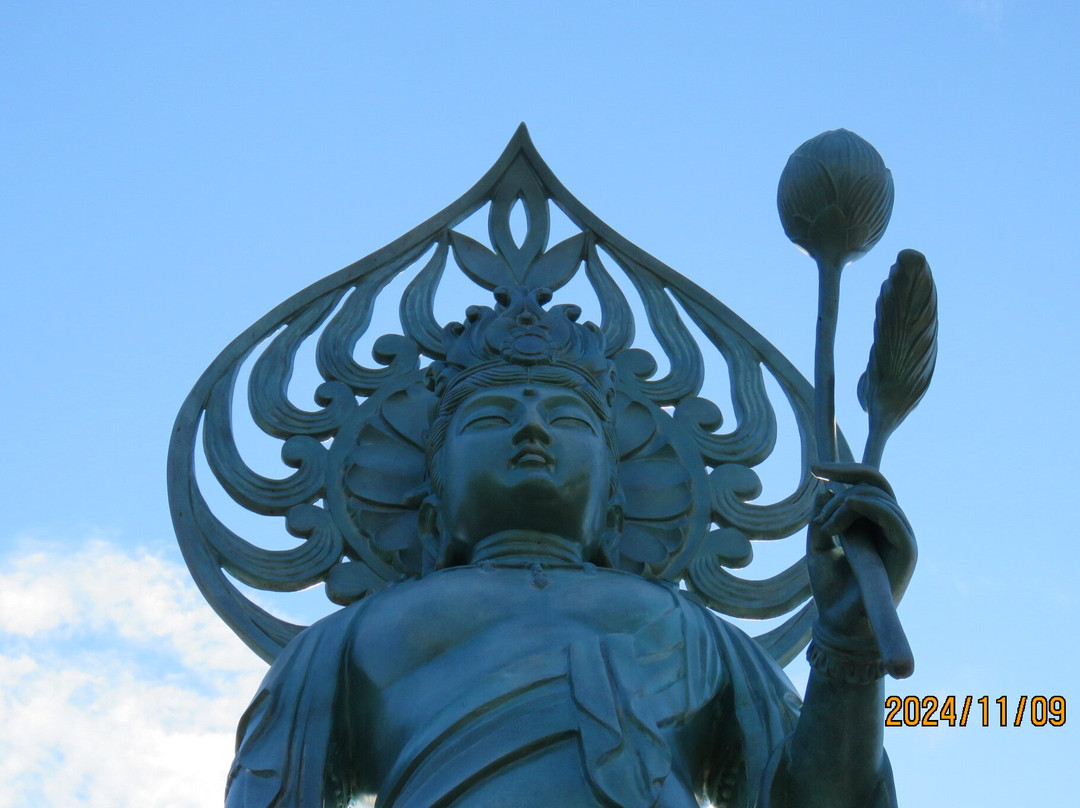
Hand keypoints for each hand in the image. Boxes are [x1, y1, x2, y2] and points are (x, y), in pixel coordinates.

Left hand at [807, 462, 916, 645]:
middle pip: (876, 481)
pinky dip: (858, 509)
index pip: (870, 484)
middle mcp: (892, 527)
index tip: (814, 467)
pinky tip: (836, 526)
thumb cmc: (830, 588)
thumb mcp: (818, 544)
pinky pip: (889, 513)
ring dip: (844, 503)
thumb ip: (823, 517)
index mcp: (875, 524)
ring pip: (878, 495)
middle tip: (816, 478)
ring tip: (826, 529)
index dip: (845, 470)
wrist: (839, 623)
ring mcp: (902, 537)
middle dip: (844, 473)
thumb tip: (825, 489)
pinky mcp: (907, 549)